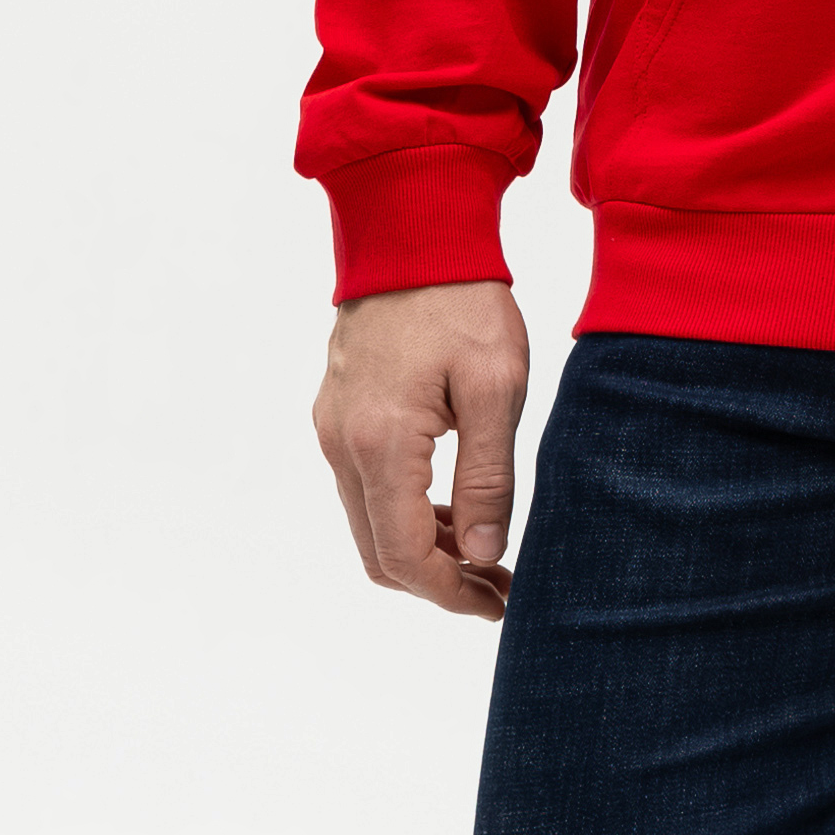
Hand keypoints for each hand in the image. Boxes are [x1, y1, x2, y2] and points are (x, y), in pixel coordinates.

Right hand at [315, 280, 530, 619]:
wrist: (412, 231)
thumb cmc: (462, 302)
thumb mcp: (494, 389)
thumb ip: (488, 479)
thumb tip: (482, 556)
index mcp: (381, 443)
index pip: (405, 556)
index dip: (451, 594)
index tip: (499, 604)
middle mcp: (343, 444)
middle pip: (379, 552)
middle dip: (438, 583)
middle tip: (499, 588)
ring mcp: (334, 429)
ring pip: (370, 522)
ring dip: (424, 550)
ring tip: (488, 554)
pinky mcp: (339, 414)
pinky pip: (365, 487)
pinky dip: (407, 513)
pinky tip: (455, 510)